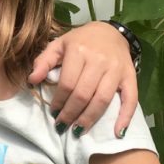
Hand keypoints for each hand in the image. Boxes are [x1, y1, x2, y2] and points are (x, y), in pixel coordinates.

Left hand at [27, 22, 137, 136]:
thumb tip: (32, 80)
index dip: (59, 101)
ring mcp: (116, 69)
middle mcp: (99, 60)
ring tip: (78, 130)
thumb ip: (43, 61)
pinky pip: (131, 99)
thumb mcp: (58, 45)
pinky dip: (125, 117)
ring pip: (102, 100)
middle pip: (83, 94)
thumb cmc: (81, 41)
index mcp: (79, 51)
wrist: (110, 31)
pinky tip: (117, 132)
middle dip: (71, 114)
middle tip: (62, 125)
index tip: (53, 113)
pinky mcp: (130, 76)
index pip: (67, 83)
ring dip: (89, 119)